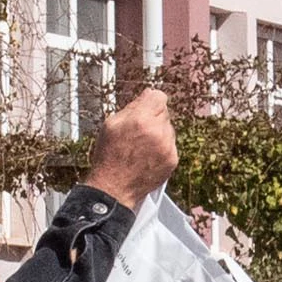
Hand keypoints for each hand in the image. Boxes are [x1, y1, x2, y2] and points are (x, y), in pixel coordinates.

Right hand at [83, 86, 178, 201]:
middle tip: (137, 132)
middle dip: (153, 118)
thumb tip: (147, 94)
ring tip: (141, 147)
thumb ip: (132, 107)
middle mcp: (157, 131)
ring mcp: (167, 147)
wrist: (114, 187)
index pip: (159, 96)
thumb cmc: (109, 156)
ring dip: (158, 133)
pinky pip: (171, 145)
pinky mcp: (172, 159)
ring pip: (168, 129)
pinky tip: (148, 156)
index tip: (145, 108)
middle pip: (164, 112)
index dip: (150, 101)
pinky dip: (162, 148)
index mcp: (140, 119)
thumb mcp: (111, 124)